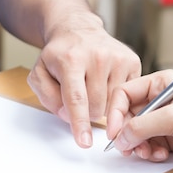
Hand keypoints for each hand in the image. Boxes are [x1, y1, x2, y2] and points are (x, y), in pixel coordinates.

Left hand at [28, 22, 140, 147]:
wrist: (78, 31)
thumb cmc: (58, 56)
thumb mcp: (39, 75)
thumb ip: (47, 97)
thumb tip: (67, 115)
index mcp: (71, 61)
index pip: (76, 99)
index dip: (80, 123)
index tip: (85, 142)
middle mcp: (97, 57)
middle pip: (95, 107)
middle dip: (85, 112)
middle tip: (79, 97)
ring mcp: (117, 58)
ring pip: (112, 105)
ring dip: (99, 105)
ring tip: (91, 86)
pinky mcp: (132, 61)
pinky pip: (125, 95)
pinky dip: (113, 97)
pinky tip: (104, 83)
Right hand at [106, 70, 172, 160]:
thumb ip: (142, 126)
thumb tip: (120, 137)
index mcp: (161, 84)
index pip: (125, 94)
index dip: (115, 112)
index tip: (113, 131)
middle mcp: (159, 100)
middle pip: (127, 116)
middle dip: (127, 134)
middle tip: (128, 147)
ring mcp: (163, 119)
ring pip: (135, 133)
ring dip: (139, 146)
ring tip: (148, 152)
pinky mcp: (167, 136)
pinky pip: (147, 144)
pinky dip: (150, 152)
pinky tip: (160, 154)